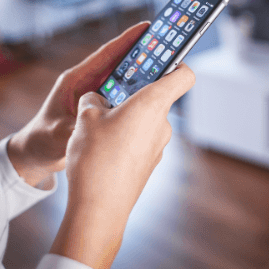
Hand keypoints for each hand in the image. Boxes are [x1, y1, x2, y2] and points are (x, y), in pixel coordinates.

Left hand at [6, 21, 150, 186]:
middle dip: (141, 53)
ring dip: (142, 73)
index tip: (146, 27)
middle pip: (119, 63)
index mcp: (75, 80)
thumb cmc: (42, 140)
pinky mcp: (100, 106)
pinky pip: (123, 95)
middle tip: (166, 45)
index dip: (125, 40)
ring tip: (167, 67)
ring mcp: (94, 94)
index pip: (105, 55)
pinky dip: (137, 93)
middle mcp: (87, 83)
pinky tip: (154, 94)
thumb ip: (74, 127)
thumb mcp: (57, 134)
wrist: (37, 153)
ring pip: (123, 78)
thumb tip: (93, 125)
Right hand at [50, 62, 194, 268]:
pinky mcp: (149, 162)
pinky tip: (102, 147)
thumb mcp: (85, 118)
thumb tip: (97, 100)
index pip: (183, 75)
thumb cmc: (95, 159)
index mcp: (152, 104)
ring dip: (125, 116)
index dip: (176, 62)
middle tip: (108, 94)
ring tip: (97, 126)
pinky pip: (140, 139)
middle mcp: (162, 124)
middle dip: (132, 93)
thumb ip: (93, 100)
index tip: (160, 58)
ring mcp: (158, 146)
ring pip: (145, 119)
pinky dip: (125, 137)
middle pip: (156, 96)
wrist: (99, 210)